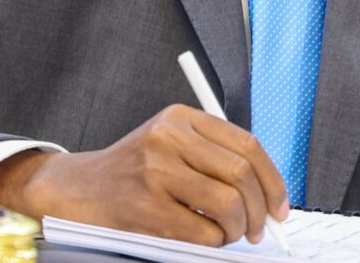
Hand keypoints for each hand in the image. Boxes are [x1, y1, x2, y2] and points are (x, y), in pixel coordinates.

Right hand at [0, 104, 289, 246]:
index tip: (280, 206)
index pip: (247, 145)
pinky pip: (203, 231)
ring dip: (238, 229)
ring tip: (231, 235)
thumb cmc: (135, 171)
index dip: (273, 180)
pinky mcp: (145, 205)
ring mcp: (155, 170)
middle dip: (260, 209)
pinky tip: (205, 238)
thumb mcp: (170, 144)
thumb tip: (269, 192)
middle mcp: (168, 137)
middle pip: (241, 174)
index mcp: (180, 117)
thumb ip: (213, 155)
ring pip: (227, 203)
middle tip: (260, 229)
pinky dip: (214, 241)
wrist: (78, 189)